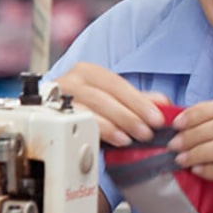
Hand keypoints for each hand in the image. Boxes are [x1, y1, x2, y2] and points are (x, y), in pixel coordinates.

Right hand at [53, 62, 169, 146]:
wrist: (49, 120)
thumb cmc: (84, 107)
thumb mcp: (113, 102)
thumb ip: (138, 101)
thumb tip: (164, 103)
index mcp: (88, 72)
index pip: (117, 84)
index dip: (139, 102)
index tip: (157, 119)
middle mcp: (70, 81)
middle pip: (103, 97)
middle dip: (129, 116)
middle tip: (147, 133)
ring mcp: (55, 99)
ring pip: (88, 110)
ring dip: (113, 126)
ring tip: (130, 139)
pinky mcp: (47, 117)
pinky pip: (72, 125)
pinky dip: (95, 133)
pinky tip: (111, 141)